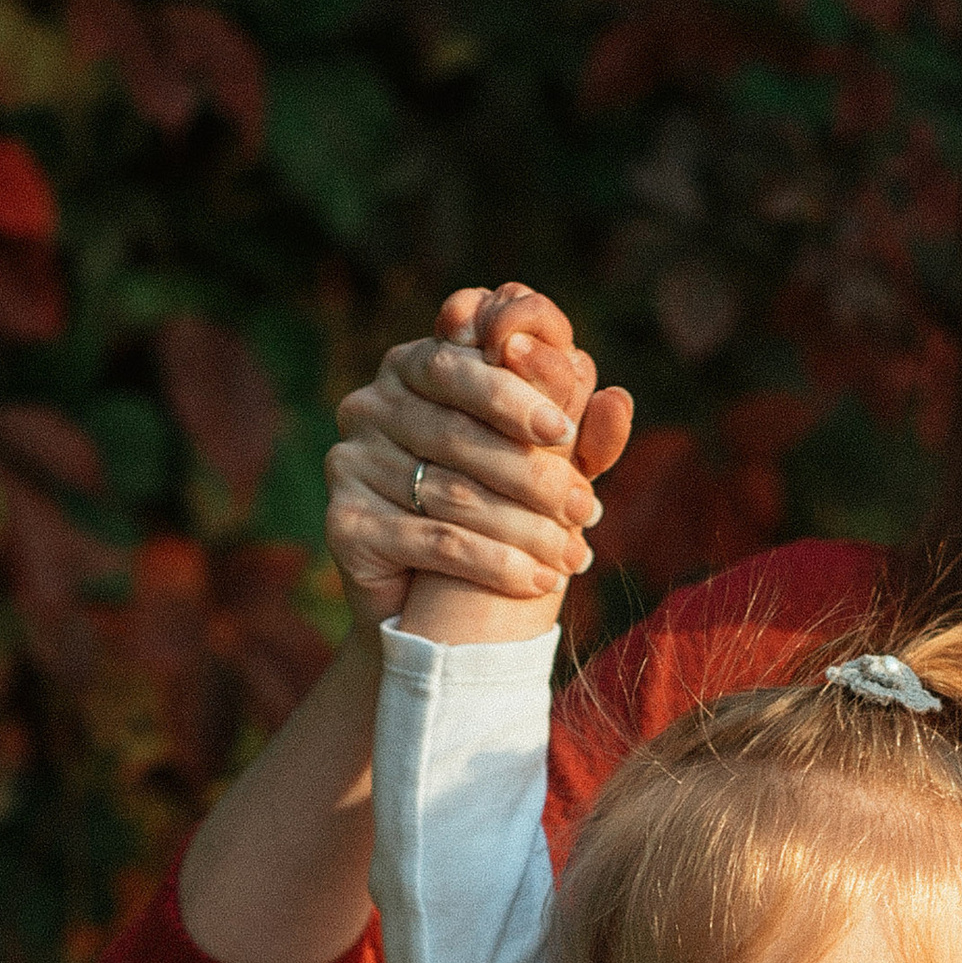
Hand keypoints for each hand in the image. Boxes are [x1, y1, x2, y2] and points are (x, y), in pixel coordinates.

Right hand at [327, 285, 635, 621]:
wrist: (427, 596)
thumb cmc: (495, 506)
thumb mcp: (541, 461)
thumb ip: (578, 428)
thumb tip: (618, 396)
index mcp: (412, 366)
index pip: (459, 366)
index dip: (514, 397)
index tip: (564, 434)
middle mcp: (369, 405)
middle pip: (458, 434)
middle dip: (533, 476)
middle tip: (585, 510)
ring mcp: (349, 462)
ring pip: (453, 492)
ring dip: (525, 528)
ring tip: (574, 555)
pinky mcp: (344, 523)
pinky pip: (434, 540)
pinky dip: (496, 563)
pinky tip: (538, 581)